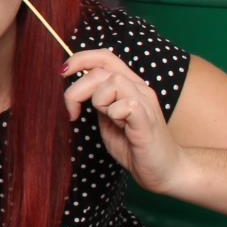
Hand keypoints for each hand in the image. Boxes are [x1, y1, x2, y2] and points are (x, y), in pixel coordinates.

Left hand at [62, 48, 184, 195]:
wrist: (164, 170)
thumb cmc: (134, 145)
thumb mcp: (108, 118)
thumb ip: (97, 100)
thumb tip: (75, 86)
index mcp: (129, 86)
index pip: (105, 57)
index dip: (81, 59)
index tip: (62, 72)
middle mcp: (139, 89)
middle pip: (101, 70)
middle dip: (77, 90)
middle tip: (72, 112)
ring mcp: (145, 104)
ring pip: (113, 83)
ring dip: (99, 101)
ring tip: (106, 119)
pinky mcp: (147, 121)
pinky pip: (126, 105)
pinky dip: (114, 114)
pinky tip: (120, 127)